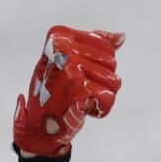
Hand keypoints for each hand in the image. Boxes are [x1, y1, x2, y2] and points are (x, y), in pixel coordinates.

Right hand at [13, 26, 123, 156]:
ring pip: (114, 81)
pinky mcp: (78, 88)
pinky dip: (101, 109)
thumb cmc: (56, 90)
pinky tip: (83, 109)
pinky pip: (109, 98)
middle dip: (101, 81)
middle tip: (79, 89)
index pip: (106, 48)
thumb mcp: (71, 61)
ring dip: (102, 96)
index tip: (79, 75)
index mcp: (60, 36)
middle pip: (112, 64)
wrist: (39, 125)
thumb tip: (121, 37)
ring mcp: (70, 67)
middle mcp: (62, 48)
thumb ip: (96, 46)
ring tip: (81, 99)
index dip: (100, 67)